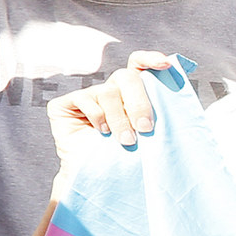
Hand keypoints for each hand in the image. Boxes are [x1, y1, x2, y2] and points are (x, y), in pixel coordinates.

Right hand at [49, 50, 176, 158]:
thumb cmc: (125, 156)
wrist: (97, 177)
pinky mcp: (64, 104)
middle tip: (146, 128)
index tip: (165, 65)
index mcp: (130, 92)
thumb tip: (172, 89)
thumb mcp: (146, 133)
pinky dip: (98, 117)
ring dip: (120, 118)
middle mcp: (108, 89)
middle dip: (139, 103)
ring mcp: (86, 95)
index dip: (150, 59)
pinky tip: (101, 132)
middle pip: (126, 77)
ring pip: (108, 92)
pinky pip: (85, 100)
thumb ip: (155, 111)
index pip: (138, 64)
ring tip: (126, 141)